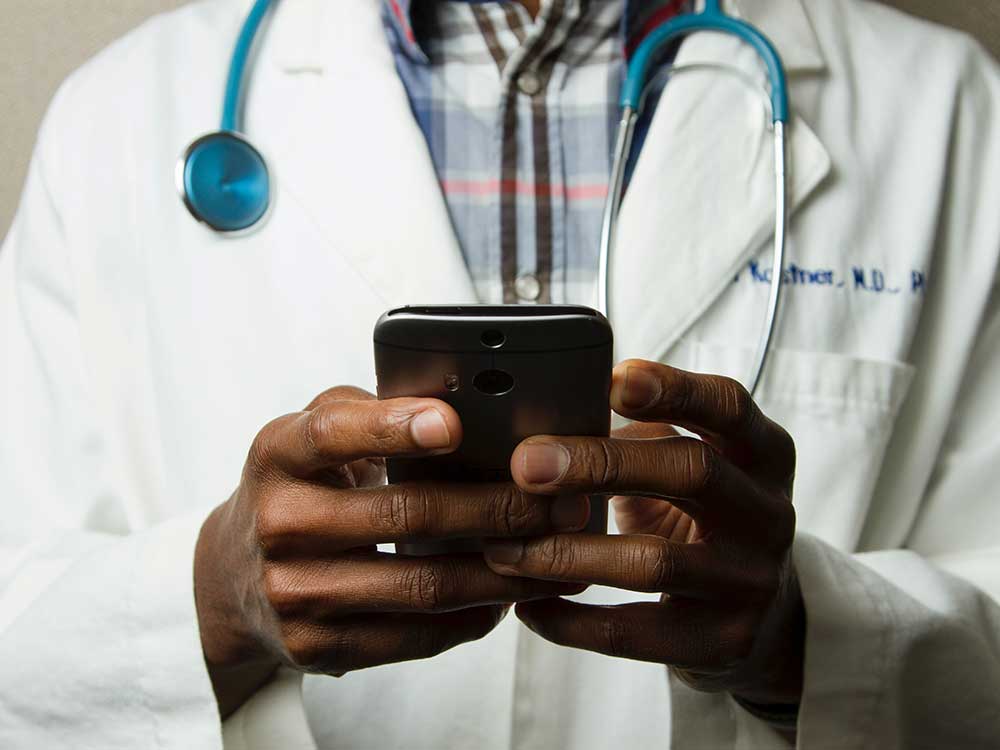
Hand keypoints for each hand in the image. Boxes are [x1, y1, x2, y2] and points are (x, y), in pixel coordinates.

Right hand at [194, 387, 586, 716]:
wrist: (231, 576)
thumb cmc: (296, 488)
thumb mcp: (309, 435)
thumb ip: (369, 412)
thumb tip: (462, 403)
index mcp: (278, 455)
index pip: (333, 434)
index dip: (393, 427)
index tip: (454, 423)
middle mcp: (280, 524)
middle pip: (404, 516)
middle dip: (496, 508)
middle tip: (560, 501)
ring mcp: (296, 593)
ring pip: (422, 586)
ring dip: (503, 571)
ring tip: (557, 553)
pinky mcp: (317, 647)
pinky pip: (414, 636)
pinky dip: (473, 616)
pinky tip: (510, 595)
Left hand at [482, 361, 803, 705]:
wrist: (763, 617)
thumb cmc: (702, 518)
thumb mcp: (692, 466)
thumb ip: (641, 436)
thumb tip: (546, 416)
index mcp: (762, 453)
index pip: (728, 406)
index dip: (674, 388)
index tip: (612, 380)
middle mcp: (769, 513)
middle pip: (693, 471)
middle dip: (601, 463)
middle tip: (526, 464)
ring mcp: (751, 581)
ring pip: (654, 561)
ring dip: (566, 552)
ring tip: (504, 547)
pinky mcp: (724, 642)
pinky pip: (634, 633)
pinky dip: (571, 621)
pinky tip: (528, 605)